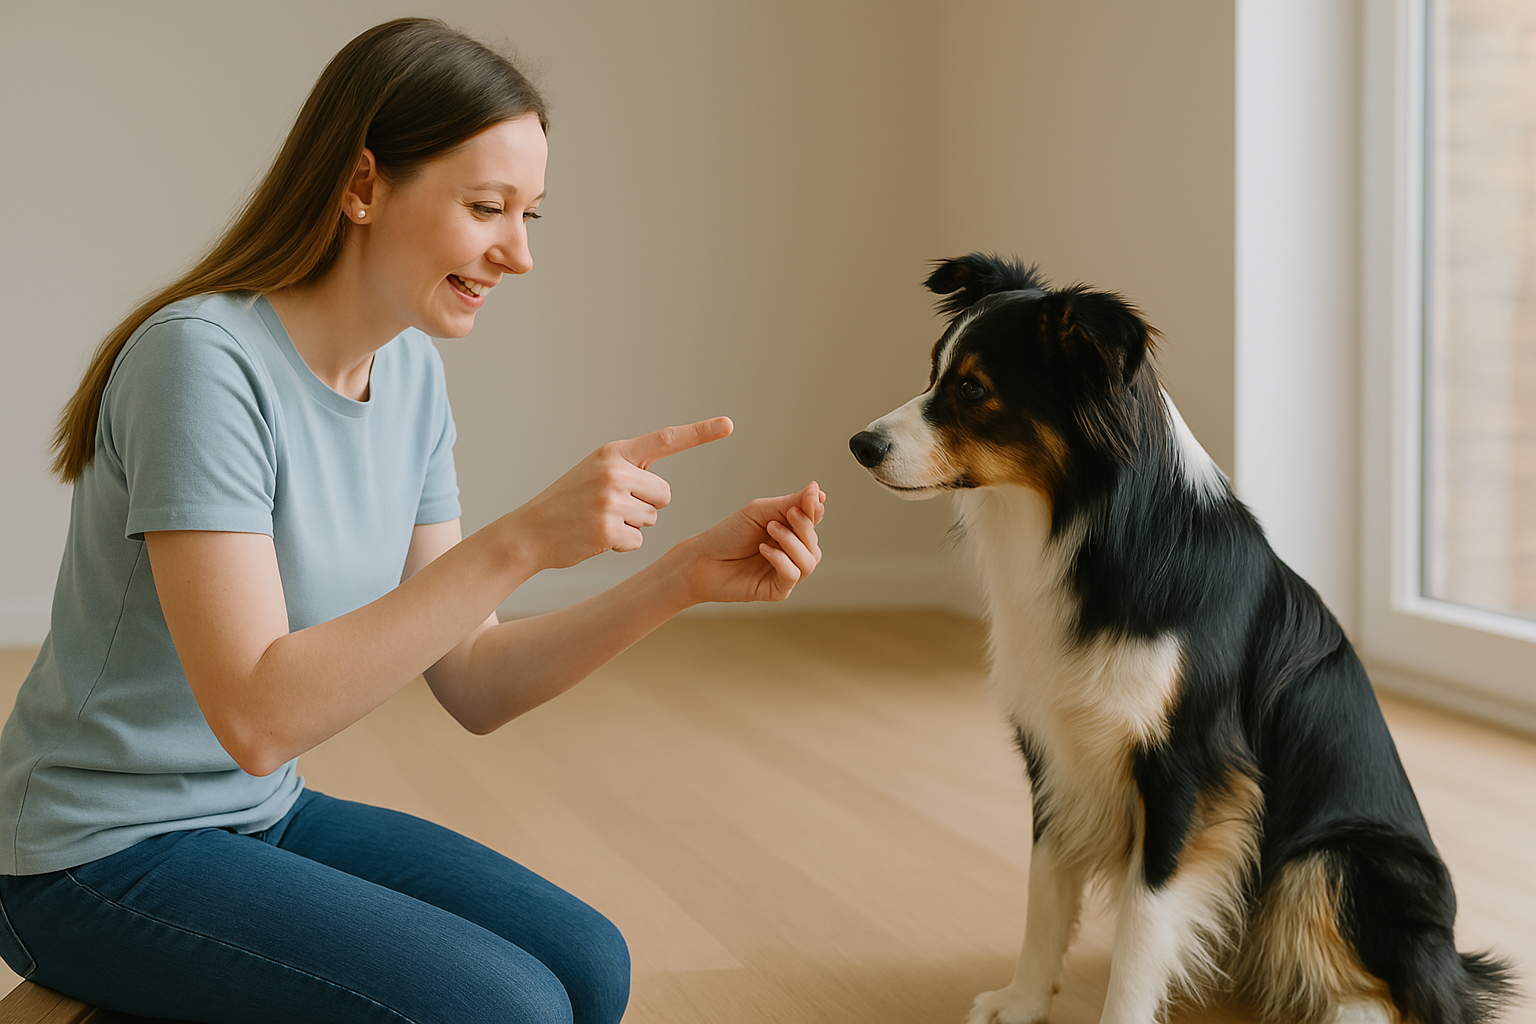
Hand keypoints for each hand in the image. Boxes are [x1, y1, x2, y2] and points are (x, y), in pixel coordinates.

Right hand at [510, 417, 732, 570]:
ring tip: (599, 521)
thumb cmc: (567, 504)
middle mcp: (614, 471)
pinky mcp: (607, 528)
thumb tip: (663, 489)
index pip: (665, 439)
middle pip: (665, 494)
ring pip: (653, 518)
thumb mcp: (594, 473)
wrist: (528, 532)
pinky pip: (638, 540)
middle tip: (611, 508)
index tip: (729, 423)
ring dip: (632, 526)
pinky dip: (622, 545)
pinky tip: (596, 538)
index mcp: (613, 452)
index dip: (700, 431)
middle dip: (647, 506)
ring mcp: (610, 499)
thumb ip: (627, 470)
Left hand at [675, 481, 825, 603]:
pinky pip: (793, 575)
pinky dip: (781, 560)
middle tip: (781, 517)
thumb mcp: (760, 512)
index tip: (813, 498)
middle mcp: (791, 552)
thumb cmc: (729, 534)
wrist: (703, 559)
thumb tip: (817, 489)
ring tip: (770, 530)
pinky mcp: (778, 590)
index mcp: (789, 531)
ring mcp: (786, 572)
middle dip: (802, 526)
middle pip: (814, 540)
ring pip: (810, 560)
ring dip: (792, 542)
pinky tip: (763, 550)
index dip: (815, 510)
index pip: (813, 520)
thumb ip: (791, 502)